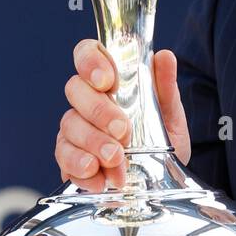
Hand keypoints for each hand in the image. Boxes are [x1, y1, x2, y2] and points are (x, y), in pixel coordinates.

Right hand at [55, 39, 190, 190]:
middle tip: (123, 131)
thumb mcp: (170, 116)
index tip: (107, 81)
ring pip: (69, 125)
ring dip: (94, 143)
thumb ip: (165, 88)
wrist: (161, 181)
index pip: (87, 54)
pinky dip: (82, 168)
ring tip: (117, 160)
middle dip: (99, 111)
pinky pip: (64, 158)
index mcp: (109, 82)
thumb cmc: (162, 141)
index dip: (90, 62)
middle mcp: (87, 101)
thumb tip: (165, 57)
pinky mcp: (69, 158)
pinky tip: (100, 179)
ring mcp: (75, 129)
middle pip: (75, 90)